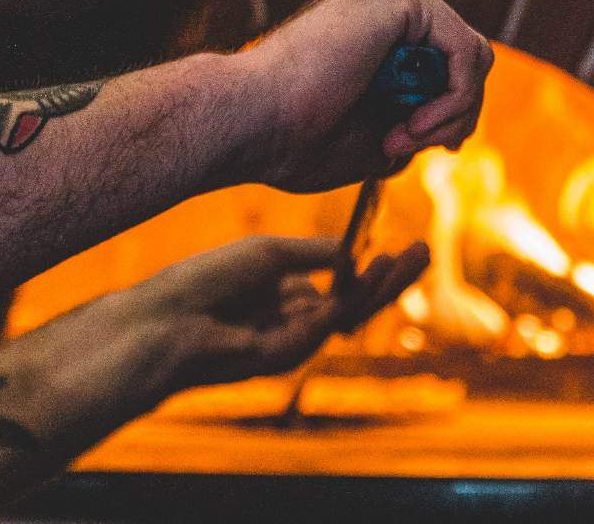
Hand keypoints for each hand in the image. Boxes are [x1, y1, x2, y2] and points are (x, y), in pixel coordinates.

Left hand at [130, 235, 429, 391]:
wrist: (167, 319)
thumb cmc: (204, 282)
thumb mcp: (267, 255)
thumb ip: (312, 255)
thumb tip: (353, 252)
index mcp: (281, 297)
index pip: (335, 283)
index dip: (366, 265)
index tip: (393, 242)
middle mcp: (292, 320)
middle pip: (354, 299)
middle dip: (391, 276)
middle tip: (425, 250)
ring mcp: (294, 339)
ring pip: (354, 311)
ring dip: (389, 283)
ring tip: (419, 254)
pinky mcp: (295, 351)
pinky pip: (337, 318)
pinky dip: (362, 292)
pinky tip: (379, 265)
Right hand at [235, 0, 492, 192]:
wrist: (251, 120)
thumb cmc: (292, 138)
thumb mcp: (369, 139)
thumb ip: (411, 123)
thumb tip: (453, 127)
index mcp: (370, 27)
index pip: (441, 62)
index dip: (447, 110)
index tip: (414, 145)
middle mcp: (382, 0)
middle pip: (463, 55)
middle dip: (454, 114)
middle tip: (406, 145)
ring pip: (471, 54)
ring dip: (452, 112)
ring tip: (401, 138)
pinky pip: (464, 50)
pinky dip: (452, 99)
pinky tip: (410, 125)